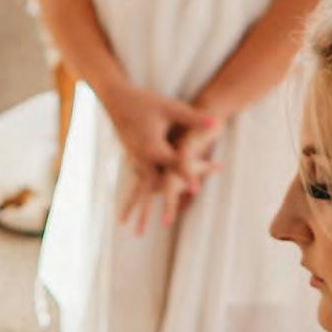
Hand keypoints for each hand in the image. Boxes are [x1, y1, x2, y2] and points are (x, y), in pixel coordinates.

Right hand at [104, 85, 217, 233]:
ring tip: (135, 235)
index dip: (187, 175)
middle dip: (161, 203)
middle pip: (154, 187)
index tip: (197, 189)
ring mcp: (135, 161)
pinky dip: (131, 202)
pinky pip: (134, 186)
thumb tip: (216, 122)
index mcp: (153, 145)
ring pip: (140, 191)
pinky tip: (125, 220)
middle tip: (167, 224)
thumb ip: (194, 119)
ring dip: (138, 212)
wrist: (115, 97)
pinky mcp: (132, 162)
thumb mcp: (171, 109)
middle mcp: (142, 157)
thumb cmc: (146, 101)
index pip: (175, 163)